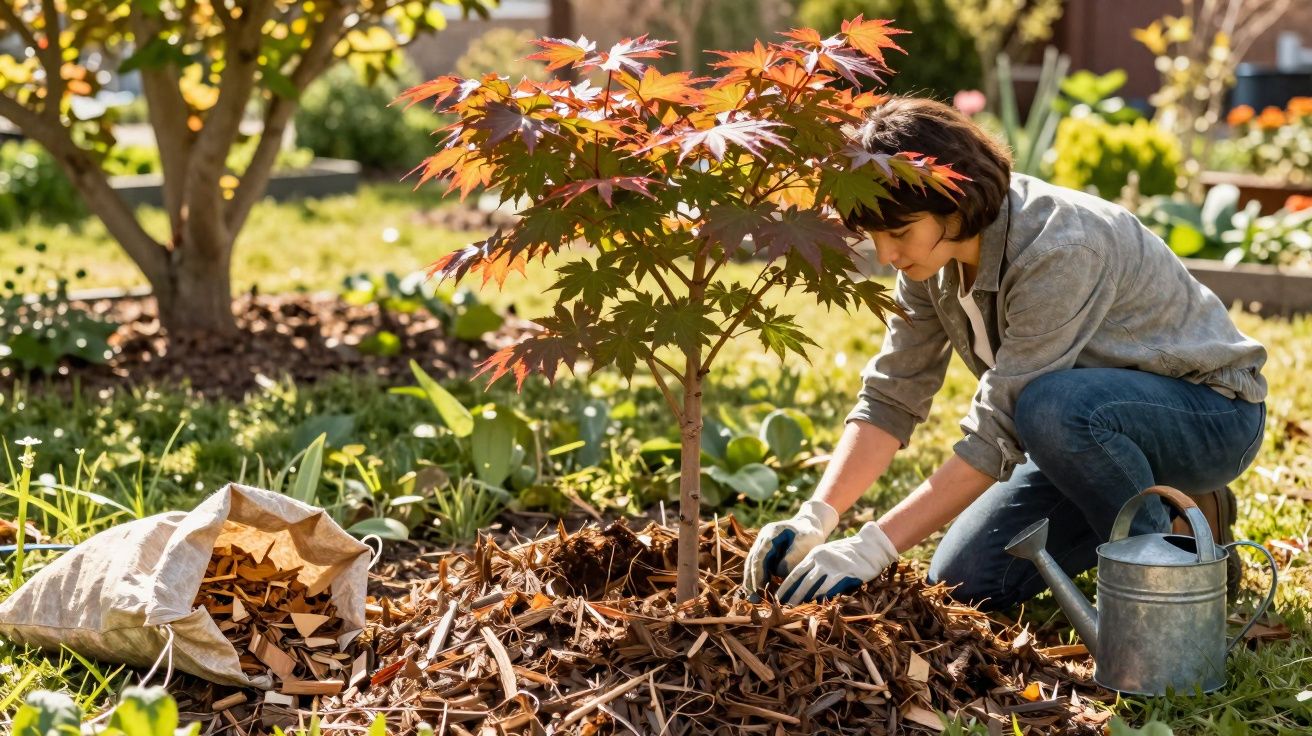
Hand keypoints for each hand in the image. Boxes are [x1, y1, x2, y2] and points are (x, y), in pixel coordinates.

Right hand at [743, 499, 838, 596]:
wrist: (811, 527)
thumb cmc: (810, 535)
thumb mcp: (805, 543)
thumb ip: (792, 557)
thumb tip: (778, 573)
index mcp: (770, 532)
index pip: (760, 554)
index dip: (758, 572)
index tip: (758, 587)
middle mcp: (762, 539)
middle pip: (752, 561)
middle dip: (751, 580)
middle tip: (753, 598)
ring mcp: (762, 547)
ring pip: (753, 566)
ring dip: (752, 582)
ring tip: (753, 599)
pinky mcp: (766, 555)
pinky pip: (759, 569)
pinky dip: (758, 580)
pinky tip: (759, 593)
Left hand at [776, 521, 898, 604]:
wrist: (870, 546)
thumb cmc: (848, 553)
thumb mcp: (827, 554)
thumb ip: (815, 565)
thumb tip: (802, 582)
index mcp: (814, 555)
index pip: (795, 573)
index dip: (786, 587)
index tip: (777, 598)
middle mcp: (821, 560)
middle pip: (802, 582)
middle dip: (791, 597)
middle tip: (782, 609)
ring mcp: (833, 567)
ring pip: (814, 587)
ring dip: (804, 601)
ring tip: (796, 611)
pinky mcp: (845, 574)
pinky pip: (831, 589)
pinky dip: (822, 600)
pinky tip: (816, 608)